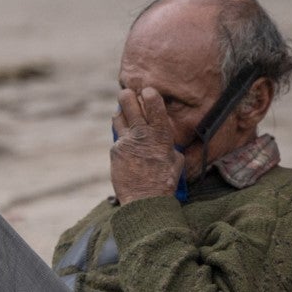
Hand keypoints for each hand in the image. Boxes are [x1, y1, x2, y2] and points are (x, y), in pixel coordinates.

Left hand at [110, 87, 183, 204]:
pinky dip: (121, 137)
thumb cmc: (164, 181)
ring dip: (121, 113)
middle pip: (128, 103)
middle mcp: (142, 134)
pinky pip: (117, 137)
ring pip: (118, 117)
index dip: (149, 93)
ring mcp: (126, 141)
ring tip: (124, 114)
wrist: (145, 200)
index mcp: (161, 134)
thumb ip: (169, 145)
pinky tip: (126, 144)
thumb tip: (166, 141)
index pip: (153, 103)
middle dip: (127, 95)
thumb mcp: (176, 159)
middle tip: (127, 94)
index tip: (147, 91)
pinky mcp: (115, 150)